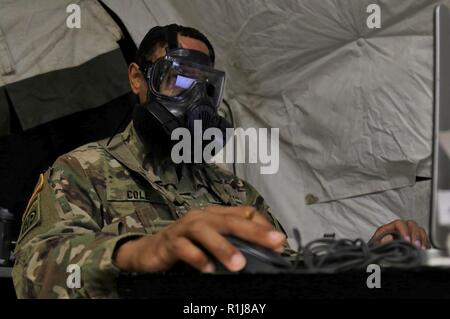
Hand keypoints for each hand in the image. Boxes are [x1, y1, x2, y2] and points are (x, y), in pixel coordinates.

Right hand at [115, 205, 285, 272]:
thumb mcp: (212, 241)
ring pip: (206, 231)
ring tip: (239, 264)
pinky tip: (208, 270)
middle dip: (254, 232)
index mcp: (215, 215)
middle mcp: (202, 217)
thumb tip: (263, 253)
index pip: (244, 213)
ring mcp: (184, 228)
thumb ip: (232, 242)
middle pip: (230, 220)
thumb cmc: (186, 245)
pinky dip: (197, 258)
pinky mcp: (170, 242)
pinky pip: (184, 248)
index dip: (263, 226)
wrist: (150, 250)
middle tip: (274, 243)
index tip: (279, 242)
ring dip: (224, 247)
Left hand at [369, 219, 430, 248]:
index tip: (407, 240)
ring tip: (422, 249)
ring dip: (422, 239)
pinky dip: (426, 243)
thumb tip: (390, 238)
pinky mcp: (416, 241)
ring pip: (419, 230)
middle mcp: (400, 229)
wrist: (381, 259)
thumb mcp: (377, 247)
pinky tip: (425, 250)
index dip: (404, 231)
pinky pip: (424, 238)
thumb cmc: (378, 252)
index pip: (399, 224)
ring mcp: (409, 233)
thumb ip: (382, 242)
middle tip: (416, 246)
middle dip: (415, 235)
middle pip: (411, 225)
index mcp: (389, 228)